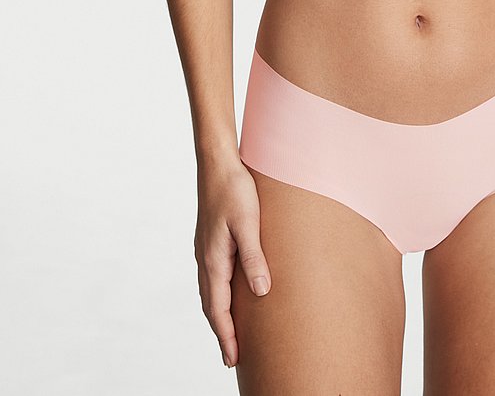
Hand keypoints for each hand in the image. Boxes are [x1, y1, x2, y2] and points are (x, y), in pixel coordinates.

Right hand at [193, 157, 271, 369]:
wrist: (217, 163)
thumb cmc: (235, 189)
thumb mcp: (249, 223)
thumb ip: (254, 257)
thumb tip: (261, 293)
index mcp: (213, 260)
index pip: (219, 309)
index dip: (227, 335)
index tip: (233, 359)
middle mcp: (205, 259)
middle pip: (211, 306)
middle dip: (222, 332)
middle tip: (232, 358)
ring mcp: (205, 250)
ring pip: (210, 292)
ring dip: (219, 315)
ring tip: (230, 333)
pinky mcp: (210, 240)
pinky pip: (212, 277)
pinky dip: (218, 295)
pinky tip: (228, 293)